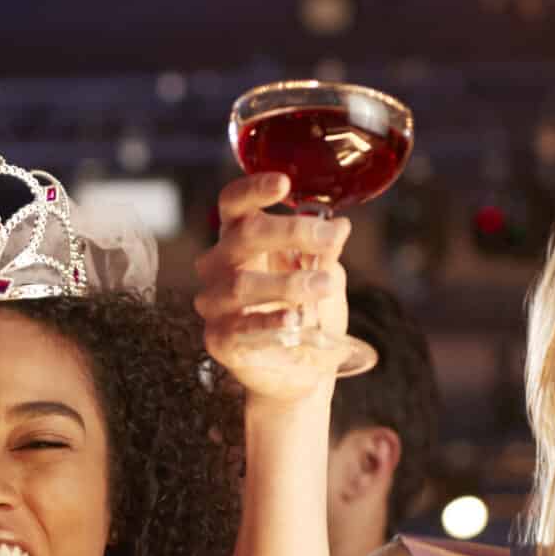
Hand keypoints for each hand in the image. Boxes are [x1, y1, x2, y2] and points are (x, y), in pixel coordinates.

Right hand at [191, 174, 353, 402]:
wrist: (302, 372)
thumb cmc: (309, 315)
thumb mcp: (325, 275)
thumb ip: (326, 252)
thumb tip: (340, 226)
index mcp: (239, 239)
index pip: (234, 203)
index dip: (254, 189)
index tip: (285, 183)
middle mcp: (218, 265)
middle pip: (243, 236)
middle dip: (291, 232)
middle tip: (329, 238)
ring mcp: (214, 302)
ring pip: (240, 284)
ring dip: (288, 282)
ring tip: (324, 285)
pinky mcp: (218, 340)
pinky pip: (239, 328)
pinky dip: (269, 321)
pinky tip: (294, 320)